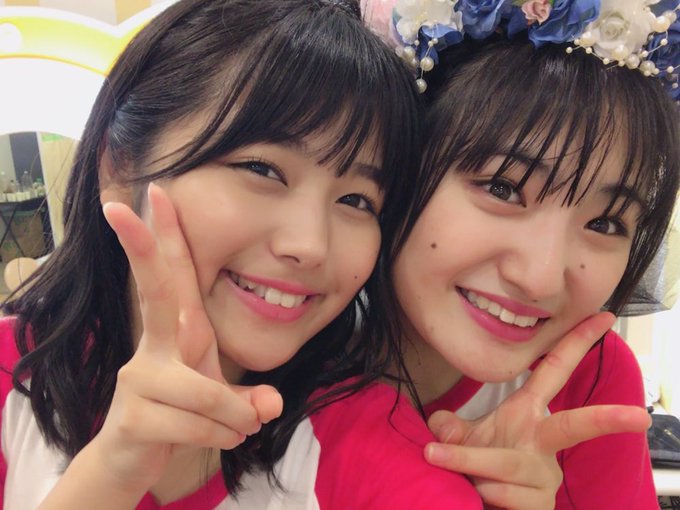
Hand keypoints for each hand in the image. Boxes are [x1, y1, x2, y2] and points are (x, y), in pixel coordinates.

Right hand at [85, 183, 282, 495]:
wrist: (135, 460)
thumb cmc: (183, 413)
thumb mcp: (223, 398)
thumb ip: (248, 396)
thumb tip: (271, 406)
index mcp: (180, 331)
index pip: (175, 275)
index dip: (166, 236)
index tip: (156, 194)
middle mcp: (155, 346)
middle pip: (153, 289)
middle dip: (139, 246)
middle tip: (116, 205)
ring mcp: (140, 378)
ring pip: (210, 395)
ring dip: (237, 420)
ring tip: (236, 427)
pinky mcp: (135, 416)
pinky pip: (204, 427)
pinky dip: (225, 439)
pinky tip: (218, 439)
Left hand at [423, 312, 650, 509]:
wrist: (482, 505)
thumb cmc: (476, 464)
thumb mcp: (459, 439)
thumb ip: (449, 428)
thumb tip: (439, 430)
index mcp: (528, 413)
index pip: (554, 371)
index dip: (576, 344)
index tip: (603, 317)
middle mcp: (543, 442)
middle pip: (574, 426)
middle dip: (605, 420)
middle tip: (640, 418)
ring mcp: (545, 476)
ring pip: (509, 465)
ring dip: (470, 462)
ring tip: (441, 459)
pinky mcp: (541, 505)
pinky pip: (507, 495)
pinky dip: (481, 491)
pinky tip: (476, 492)